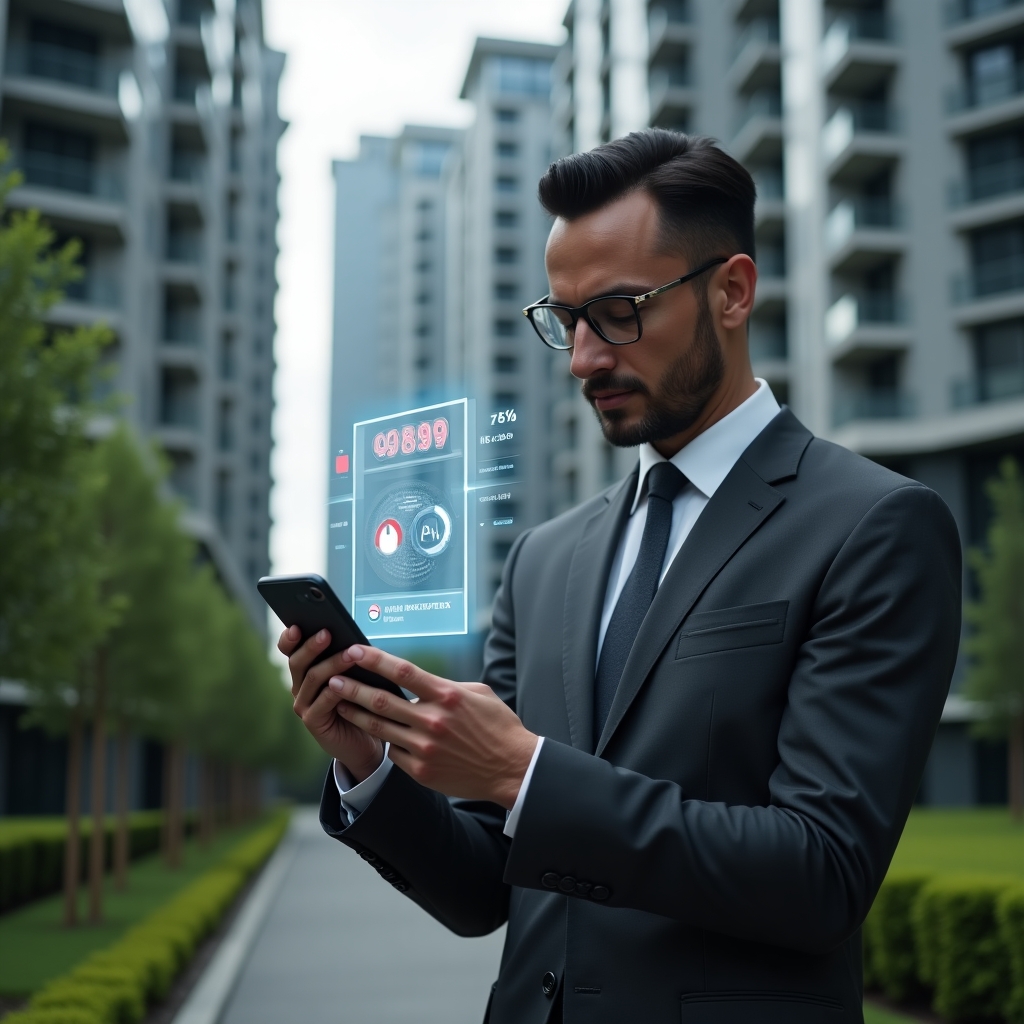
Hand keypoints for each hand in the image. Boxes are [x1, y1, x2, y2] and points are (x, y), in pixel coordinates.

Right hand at [279, 626, 383, 782]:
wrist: (363, 741)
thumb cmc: (359, 702)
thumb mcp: (353, 676)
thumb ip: (347, 658)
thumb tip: (353, 636)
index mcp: (305, 671)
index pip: (290, 651)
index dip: (289, 639)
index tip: (296, 625)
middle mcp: (300, 687)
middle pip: (297, 662)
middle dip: (312, 646)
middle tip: (327, 633)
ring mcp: (304, 704)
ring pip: (312, 678)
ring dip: (332, 664)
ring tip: (350, 653)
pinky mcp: (313, 721)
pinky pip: (323, 701)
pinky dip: (336, 690)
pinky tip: (348, 682)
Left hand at [327, 646, 537, 808]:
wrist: (511, 768)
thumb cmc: (497, 726)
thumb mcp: (478, 693)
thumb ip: (446, 685)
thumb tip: (421, 680)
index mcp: (447, 695)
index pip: (402, 671)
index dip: (375, 660)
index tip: (354, 650)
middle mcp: (432, 720)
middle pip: (382, 700)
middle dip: (352, 688)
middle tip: (332, 678)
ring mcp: (424, 748)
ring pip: (380, 727)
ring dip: (355, 714)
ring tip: (337, 703)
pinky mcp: (421, 771)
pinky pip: (393, 751)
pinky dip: (384, 740)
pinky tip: (375, 732)